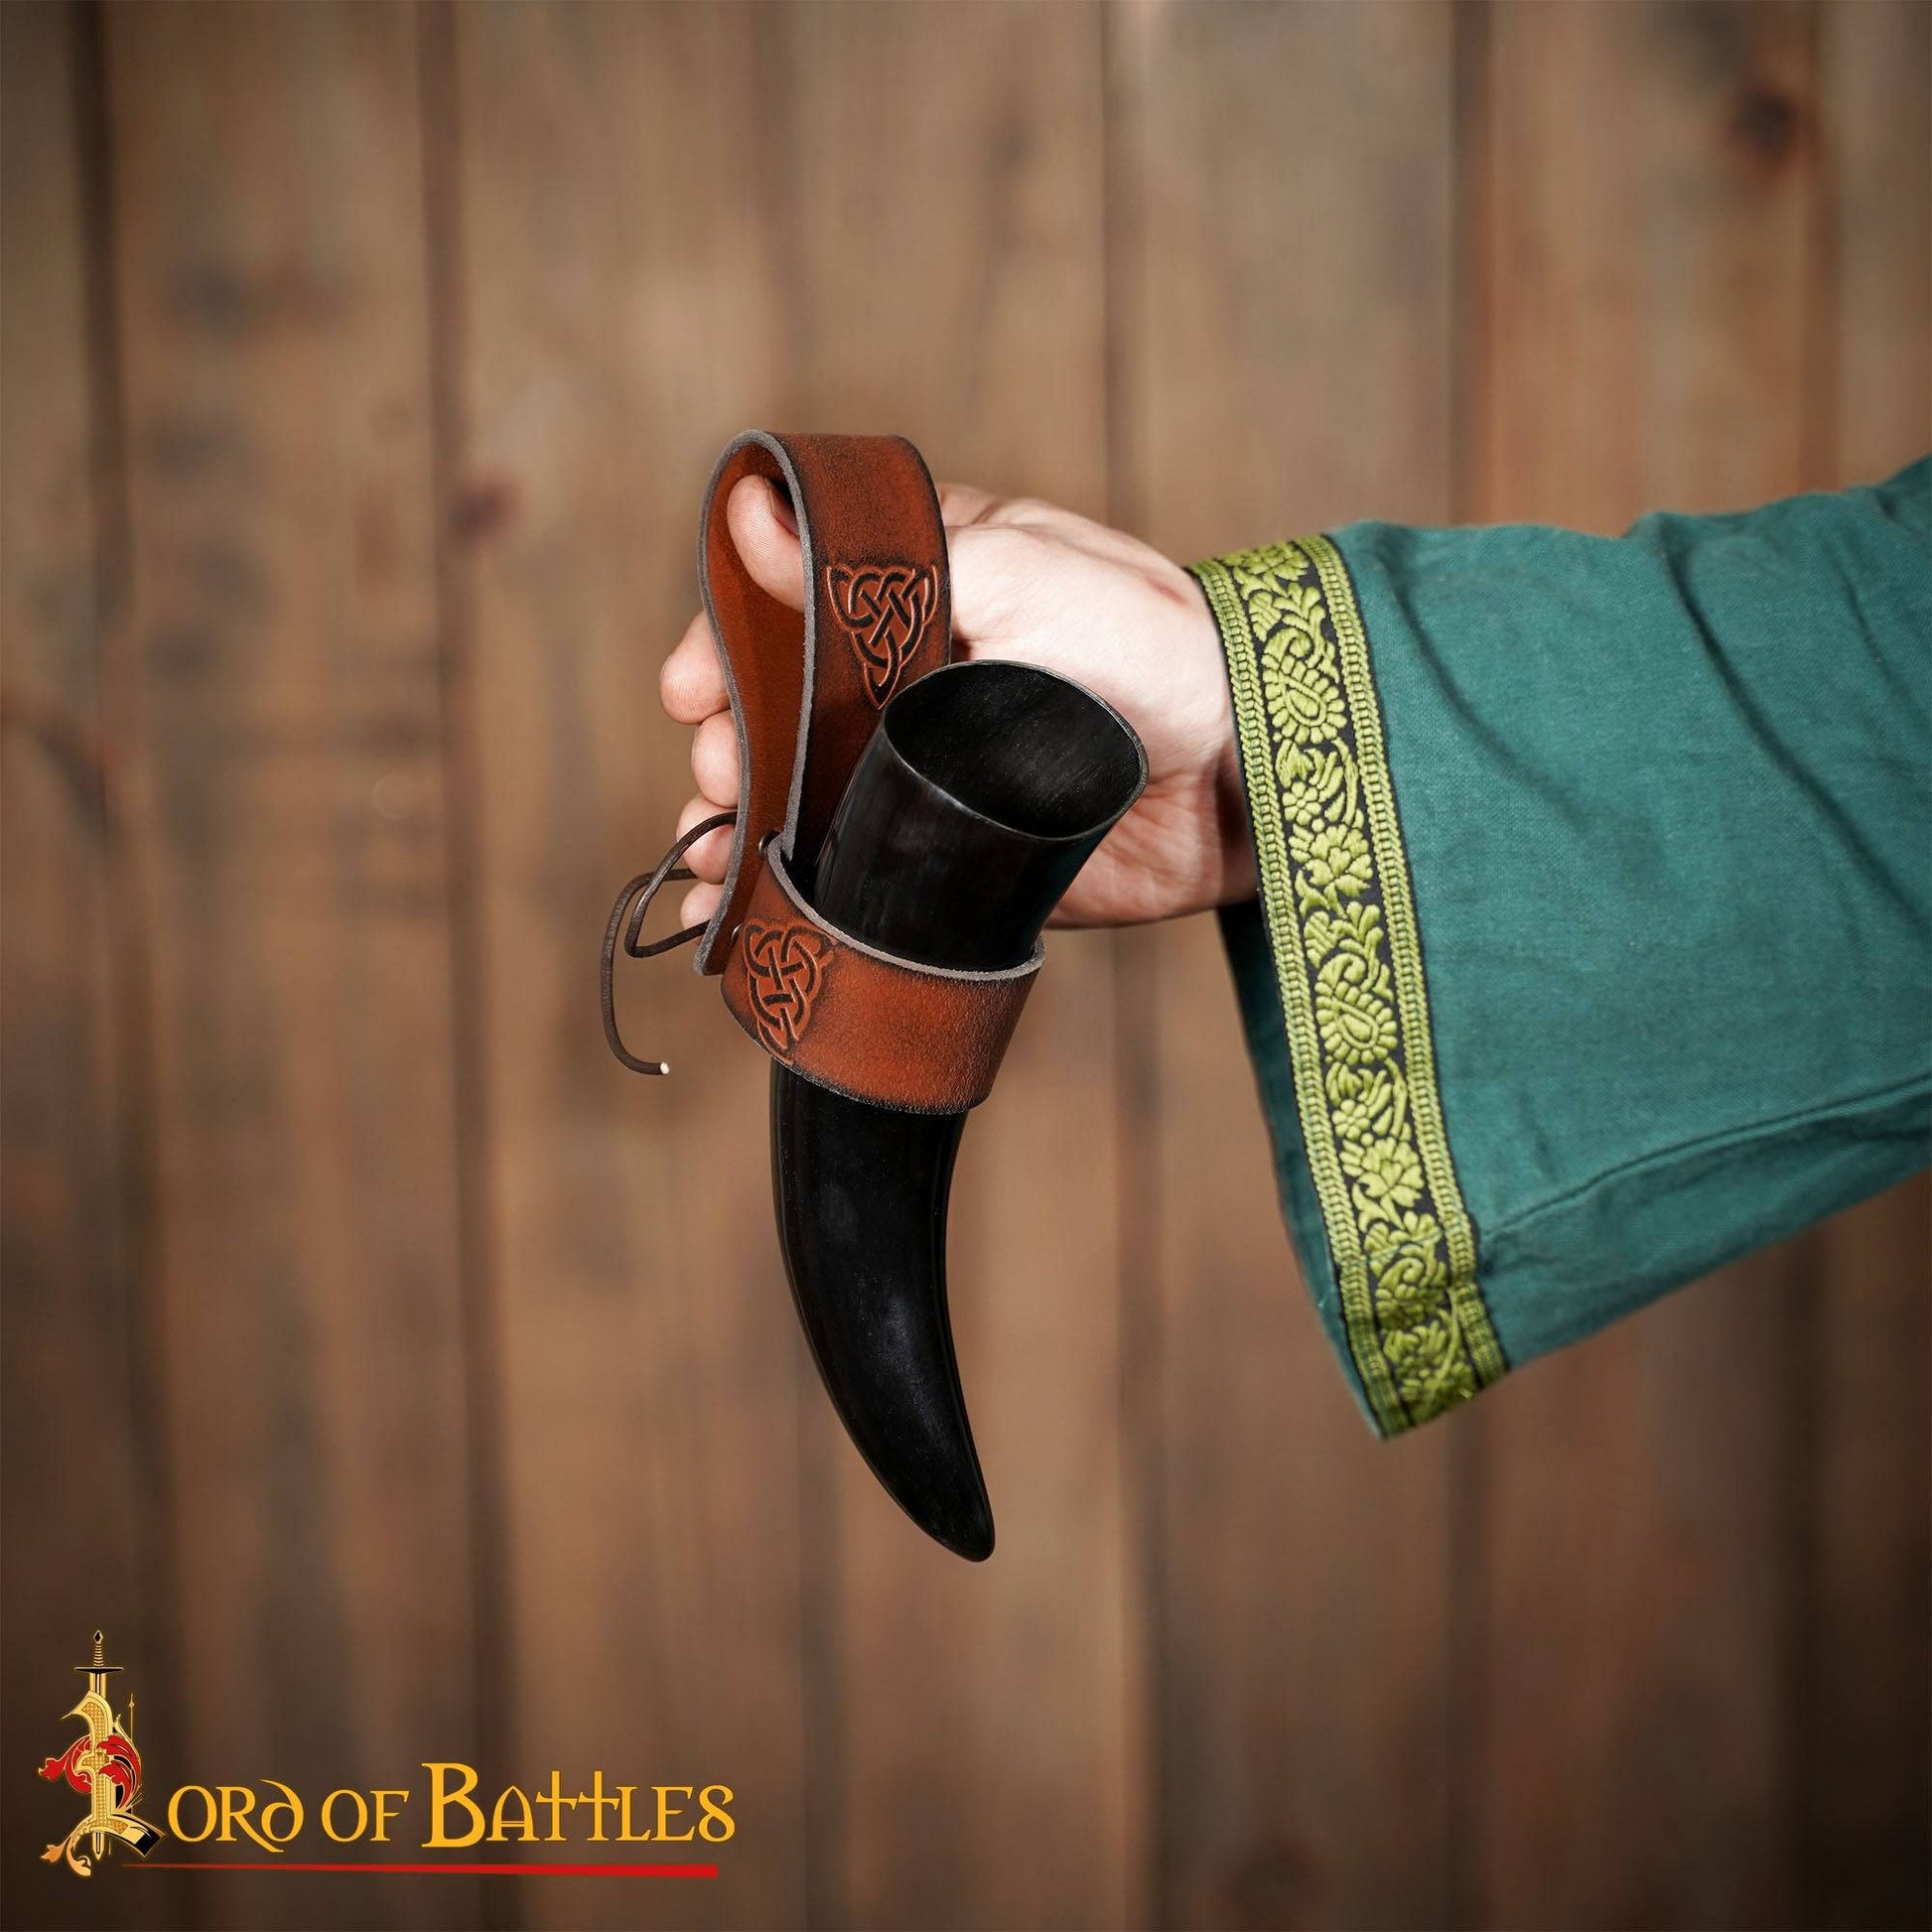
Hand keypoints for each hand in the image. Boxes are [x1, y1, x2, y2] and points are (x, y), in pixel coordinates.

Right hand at [658, 479, 1254, 928]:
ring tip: (714, 858)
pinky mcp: (951, 852)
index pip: (792, 605)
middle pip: (780, 709)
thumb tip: (751, 516)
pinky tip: (734, 909)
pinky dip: (785, 895)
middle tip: (723, 781)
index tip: (687, 691)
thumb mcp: (1019, 572)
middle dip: (732, 747)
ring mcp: (927, 768)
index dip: (728, 645)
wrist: (1244, 771)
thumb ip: (880, 566)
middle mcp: (915, 676)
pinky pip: (849, 872)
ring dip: (741, 827)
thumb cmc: (1145, 644)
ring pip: (800, 797)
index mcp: (924, 587)